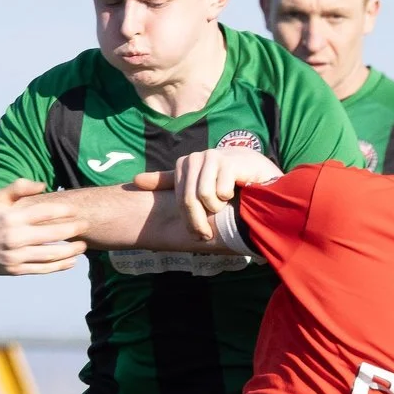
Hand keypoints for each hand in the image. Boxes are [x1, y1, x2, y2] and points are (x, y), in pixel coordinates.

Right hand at [0, 178, 85, 275]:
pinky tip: (71, 261)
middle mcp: (14, 237)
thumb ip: (18, 188)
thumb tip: (43, 185)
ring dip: (71, 250)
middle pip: (52, 234)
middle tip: (86, 225)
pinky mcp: (15, 270)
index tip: (76, 210)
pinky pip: (42, 269)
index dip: (63, 211)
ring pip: (51, 254)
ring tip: (83, 245)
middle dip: (73, 230)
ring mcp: (15, 255)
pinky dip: (59, 266)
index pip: (44, 212)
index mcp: (10, 217)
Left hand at [131, 147, 281, 242]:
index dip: (190, 221)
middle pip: (189, 200)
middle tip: (208, 235)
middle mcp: (195, 158)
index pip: (180, 200)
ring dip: (218, 208)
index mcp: (184, 164)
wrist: (258, 171)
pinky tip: (238, 192)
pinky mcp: (228, 161)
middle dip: (200, 222)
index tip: (199, 235)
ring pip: (204, 197)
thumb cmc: (227, 181)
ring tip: (227, 206)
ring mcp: (211, 158)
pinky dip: (229, 198)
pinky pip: (221, 191)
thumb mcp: (196, 182)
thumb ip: (168, 182)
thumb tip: (135, 181)